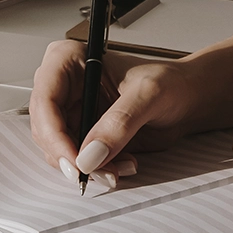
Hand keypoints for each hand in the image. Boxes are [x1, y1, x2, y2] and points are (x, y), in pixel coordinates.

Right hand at [29, 40, 213, 187]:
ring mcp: (71, 111)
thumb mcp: (148, 94)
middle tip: (101, 172)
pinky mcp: (82, 133)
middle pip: (45, 129)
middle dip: (72, 156)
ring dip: (88, 166)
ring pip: (58, 150)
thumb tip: (90, 154)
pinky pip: (76, 160)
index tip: (75, 161)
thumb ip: (120, 122)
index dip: (54, 134)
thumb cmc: (170, 82)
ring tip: (121, 165)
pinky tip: (123, 163)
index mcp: (69, 60)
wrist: (187, 100)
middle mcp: (64, 86)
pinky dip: (97, 169)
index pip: (45, 100)